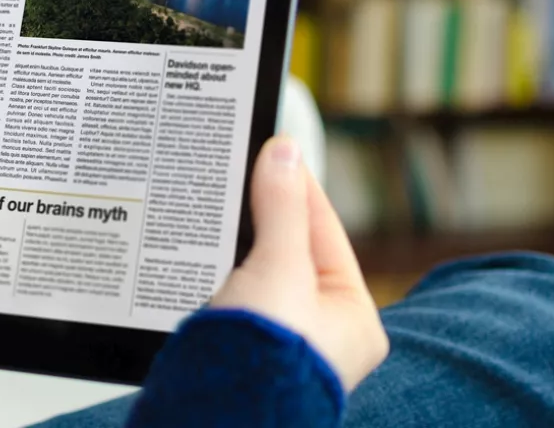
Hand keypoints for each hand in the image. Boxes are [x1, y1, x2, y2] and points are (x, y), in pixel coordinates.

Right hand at [211, 136, 387, 391]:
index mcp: (353, 319)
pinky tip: (199, 252)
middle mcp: (322, 335)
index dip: (296, 187)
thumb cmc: (263, 357)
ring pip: (260, 272)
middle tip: (238, 174)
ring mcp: (281, 343)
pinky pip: (234, 294)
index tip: (272, 151)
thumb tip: (284, 152)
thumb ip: (281, 207)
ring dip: (238, 244)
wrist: (214, 413)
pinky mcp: (241, 349)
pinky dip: (219, 271)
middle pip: (291, 251)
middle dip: (263, 216)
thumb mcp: (278, 267)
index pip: (325, 232)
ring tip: (216, 208)